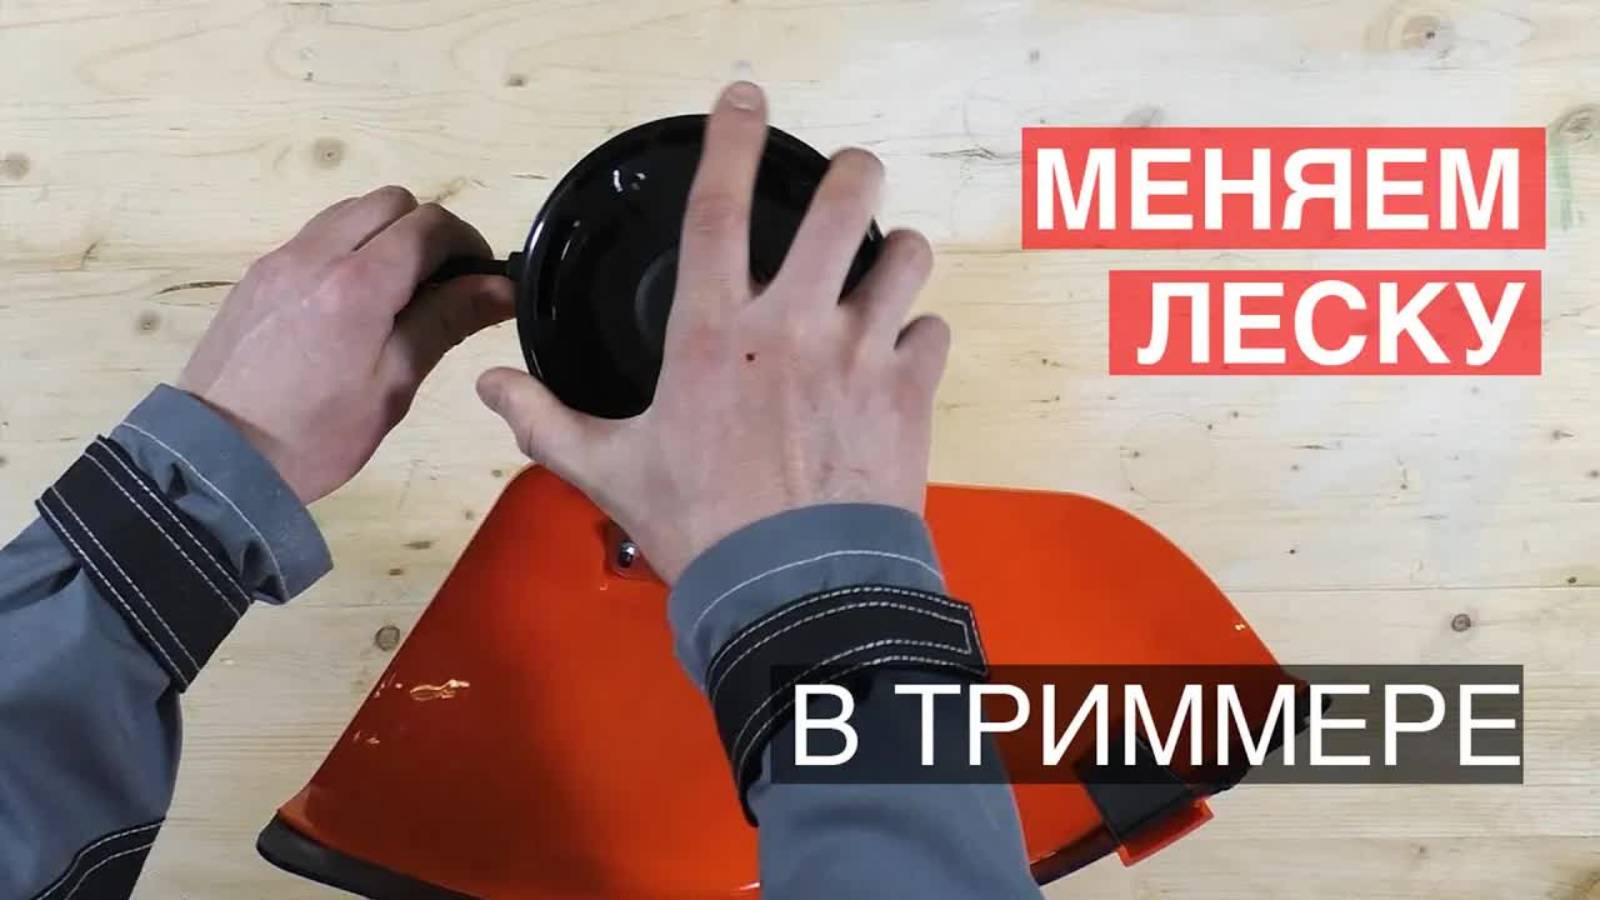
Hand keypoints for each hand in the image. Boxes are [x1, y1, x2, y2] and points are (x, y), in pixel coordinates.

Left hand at [179, 186, 513, 502]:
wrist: (217, 459)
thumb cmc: (317, 434)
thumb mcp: (394, 384)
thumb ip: (447, 321)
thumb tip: (500, 286)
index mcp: (358, 283)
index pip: (430, 225)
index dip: (468, 243)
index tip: (482, 280)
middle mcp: (316, 253)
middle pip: (392, 203)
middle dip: (428, 232)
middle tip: (443, 285)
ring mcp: (280, 259)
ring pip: (351, 211)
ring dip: (387, 235)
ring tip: (399, 293)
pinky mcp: (258, 275)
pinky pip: (317, 236)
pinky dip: (349, 249)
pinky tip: (353, 303)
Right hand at [477, 82, 948, 581]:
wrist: (794, 588)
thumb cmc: (705, 528)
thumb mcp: (613, 472)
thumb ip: (549, 421)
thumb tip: (494, 389)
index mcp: (714, 334)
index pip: (715, 208)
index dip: (729, 139)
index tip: (744, 96)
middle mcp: (792, 325)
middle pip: (842, 204)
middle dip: (853, 172)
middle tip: (853, 173)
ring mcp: (858, 354)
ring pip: (906, 256)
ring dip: (899, 253)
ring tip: (888, 265)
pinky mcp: (908, 393)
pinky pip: (934, 331)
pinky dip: (921, 335)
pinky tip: (903, 353)